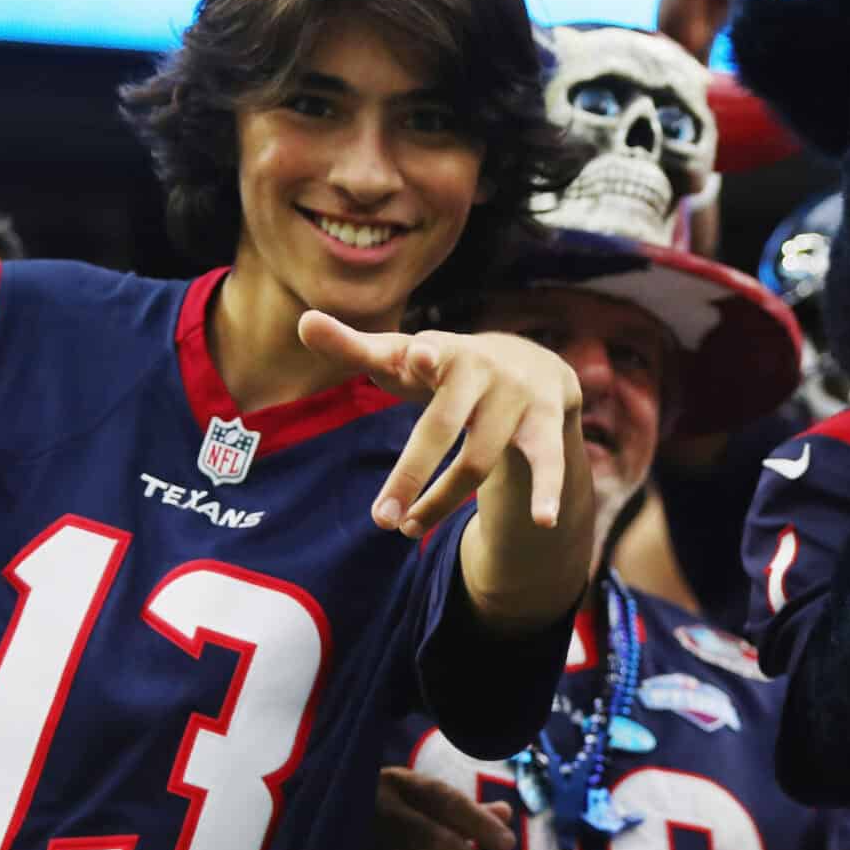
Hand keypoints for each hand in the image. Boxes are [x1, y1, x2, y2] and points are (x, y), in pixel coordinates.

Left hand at [300, 313, 583, 536]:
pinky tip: (544, 522)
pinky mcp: (547, 424)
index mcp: (442, 350)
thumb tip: (302, 321)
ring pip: (478, 460)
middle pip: (442, 427)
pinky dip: (547, 491)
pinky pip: (547, 462)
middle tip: (381, 520)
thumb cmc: (444, 364)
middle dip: (411, 475)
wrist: (532, 361)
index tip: (417, 356)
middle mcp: (483, 371)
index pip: (429, 355)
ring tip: (409, 528)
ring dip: (442, 501)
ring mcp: (518, 399)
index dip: (422, 358)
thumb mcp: (404, 354)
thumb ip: (354, 346)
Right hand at [358, 768, 518, 849]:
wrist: (301, 817)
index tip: (508, 844)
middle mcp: (373, 808)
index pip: (444, 799)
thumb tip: (505, 815)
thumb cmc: (374, 807)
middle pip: (430, 837)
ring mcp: (352, 841)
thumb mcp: (412, 799)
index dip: (477, 821)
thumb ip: (459, 809)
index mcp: (396, 783)